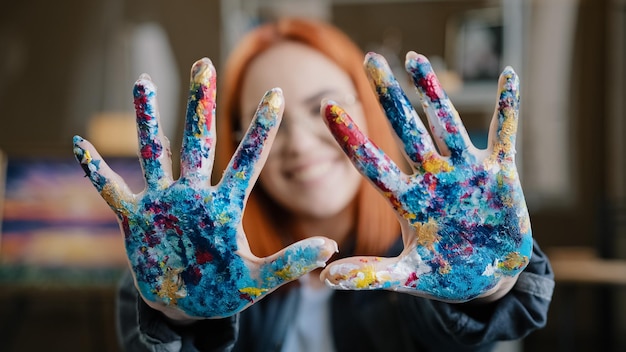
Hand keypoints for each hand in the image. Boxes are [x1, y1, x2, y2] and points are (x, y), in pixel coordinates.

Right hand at [73, 58, 335, 318]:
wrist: (186, 304)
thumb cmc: (223, 289)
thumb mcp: (257, 280)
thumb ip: (290, 264)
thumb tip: (331, 245)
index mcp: (225, 205)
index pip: (247, 160)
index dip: (262, 129)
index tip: (278, 94)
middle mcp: (194, 194)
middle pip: (198, 140)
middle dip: (200, 104)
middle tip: (204, 64)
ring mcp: (163, 202)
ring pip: (154, 152)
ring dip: (147, 119)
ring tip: (143, 82)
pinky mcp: (136, 217)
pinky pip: (112, 189)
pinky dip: (96, 170)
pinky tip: (81, 143)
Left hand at [320, 52, 531, 301]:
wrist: (488, 278)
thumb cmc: (444, 274)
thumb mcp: (408, 275)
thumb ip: (372, 273)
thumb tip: (326, 278)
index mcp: (407, 199)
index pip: (372, 163)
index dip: (351, 138)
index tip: (327, 107)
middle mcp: (432, 177)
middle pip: (407, 130)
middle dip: (390, 96)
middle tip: (371, 59)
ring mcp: (465, 171)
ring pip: (446, 123)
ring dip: (434, 92)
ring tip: (416, 59)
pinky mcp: (499, 173)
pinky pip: (504, 134)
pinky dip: (508, 107)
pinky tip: (509, 75)